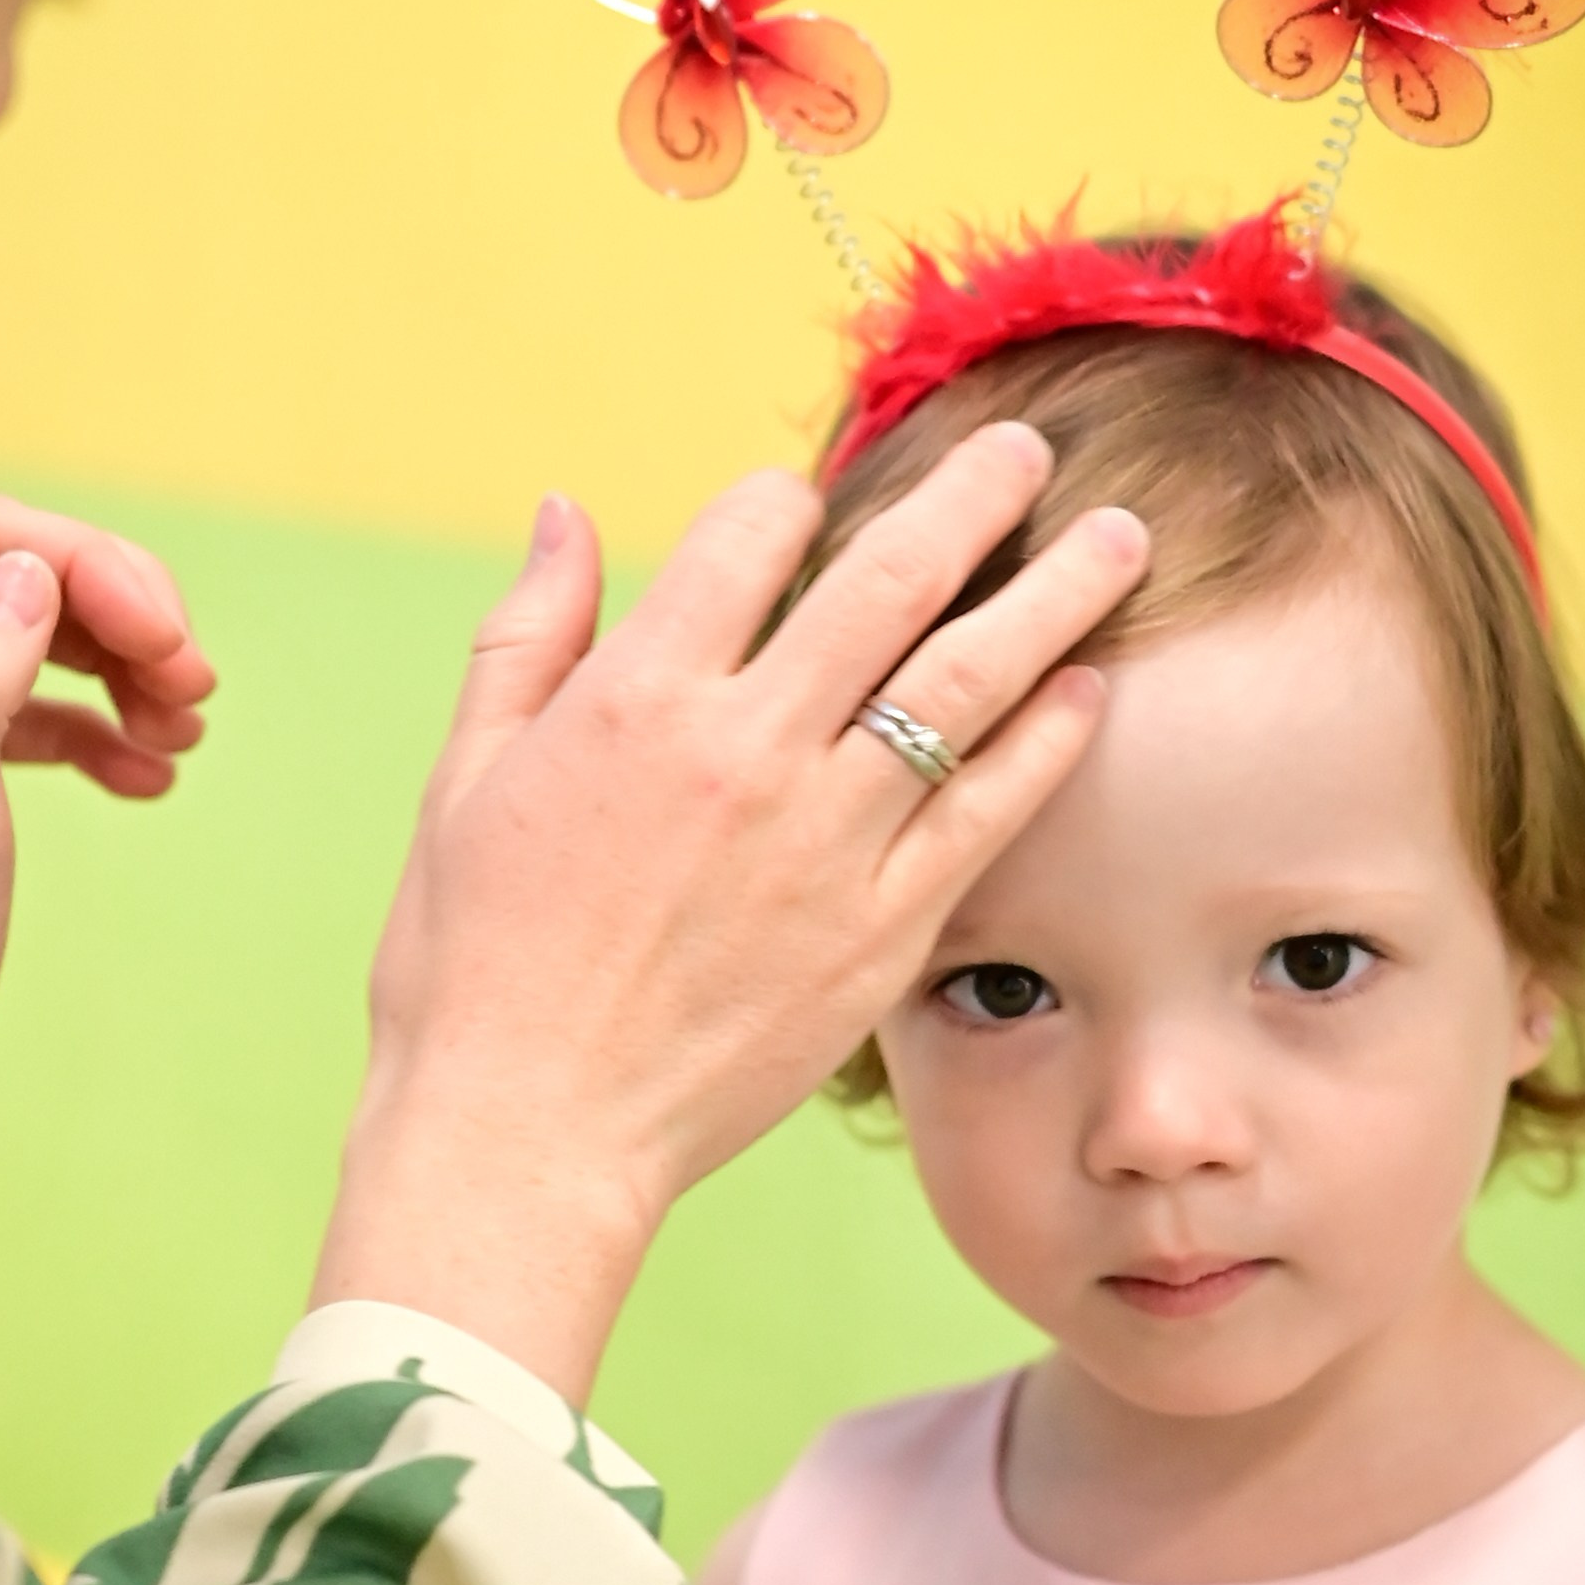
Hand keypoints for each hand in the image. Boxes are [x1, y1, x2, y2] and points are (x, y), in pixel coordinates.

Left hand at [0, 489, 215, 1224]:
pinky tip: (147, 778)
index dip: (86, 564)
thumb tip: (29, 574)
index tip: (166, 642)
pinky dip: (94, 731)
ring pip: (27, 643)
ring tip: (185, 734)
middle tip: (195, 689)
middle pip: (11, 577)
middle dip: (118, 613)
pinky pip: (23, 716)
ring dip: (119, 670)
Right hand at [321, 425, 1145, 1394]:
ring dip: (1051, 598)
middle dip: (973, 499)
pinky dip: (1044, 744)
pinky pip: (984, 815)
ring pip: (965, 685)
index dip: (787, 499)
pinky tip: (1086, 692)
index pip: (750, 534)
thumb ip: (529, 635)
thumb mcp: (467, 779)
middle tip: (1029, 452)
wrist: (529, 1133)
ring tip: (1118, 540)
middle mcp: (746, 752)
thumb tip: (566, 508)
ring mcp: (825, 843)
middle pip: (890, 581)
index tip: (812, 501)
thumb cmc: (474, 964)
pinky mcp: (878, 933)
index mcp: (637, 699)